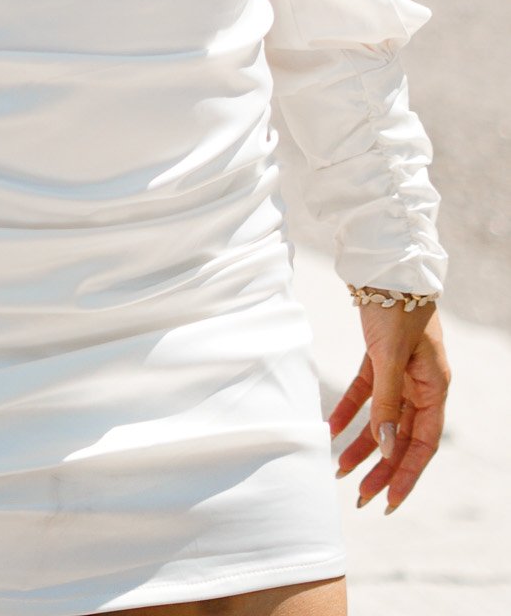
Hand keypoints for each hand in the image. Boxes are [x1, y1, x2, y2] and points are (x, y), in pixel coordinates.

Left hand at [327, 300, 449, 512]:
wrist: (385, 264)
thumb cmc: (396, 307)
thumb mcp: (390, 356)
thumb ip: (387, 401)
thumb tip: (386, 445)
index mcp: (435, 387)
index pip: (424, 443)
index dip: (407, 474)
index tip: (388, 500)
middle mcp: (421, 384)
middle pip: (402, 436)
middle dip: (381, 468)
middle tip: (359, 497)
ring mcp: (401, 371)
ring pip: (383, 419)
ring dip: (363, 444)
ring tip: (339, 470)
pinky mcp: (380, 358)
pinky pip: (366, 394)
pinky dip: (350, 411)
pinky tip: (330, 428)